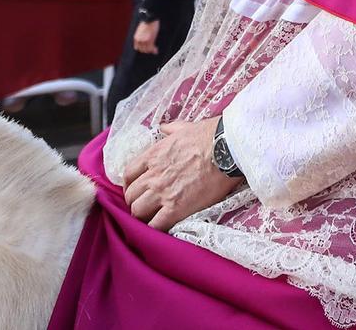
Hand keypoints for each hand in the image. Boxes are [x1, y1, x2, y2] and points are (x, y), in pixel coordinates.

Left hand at [120, 116, 236, 230]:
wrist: (227, 149)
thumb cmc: (209, 136)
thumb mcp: (184, 128)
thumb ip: (170, 130)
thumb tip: (163, 128)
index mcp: (153, 155)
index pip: (128, 174)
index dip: (130, 184)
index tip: (136, 189)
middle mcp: (153, 175)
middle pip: (131, 196)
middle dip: (135, 201)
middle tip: (146, 205)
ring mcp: (163, 193)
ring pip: (138, 212)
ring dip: (143, 216)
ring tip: (153, 217)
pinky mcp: (176, 208)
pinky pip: (156, 225)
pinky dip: (156, 228)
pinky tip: (163, 226)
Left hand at [133, 18, 160, 53]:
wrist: (149, 19)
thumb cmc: (146, 23)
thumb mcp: (141, 31)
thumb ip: (141, 37)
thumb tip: (145, 40)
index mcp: (136, 38)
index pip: (137, 48)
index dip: (142, 49)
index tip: (146, 49)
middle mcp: (139, 41)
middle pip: (142, 50)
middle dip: (147, 50)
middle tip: (152, 50)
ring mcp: (144, 41)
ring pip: (147, 50)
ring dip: (151, 50)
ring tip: (155, 50)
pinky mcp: (149, 41)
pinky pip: (151, 48)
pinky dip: (154, 50)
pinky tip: (156, 50)